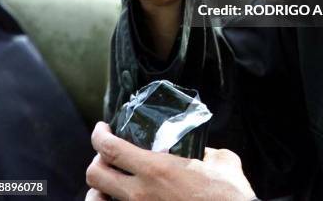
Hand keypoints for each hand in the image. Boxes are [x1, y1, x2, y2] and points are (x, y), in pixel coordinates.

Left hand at [86, 122, 255, 200]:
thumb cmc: (228, 196)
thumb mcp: (222, 161)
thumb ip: (209, 150)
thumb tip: (202, 149)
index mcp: (156, 169)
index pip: (110, 148)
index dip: (99, 134)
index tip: (102, 128)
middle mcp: (141, 194)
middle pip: (94, 175)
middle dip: (96, 160)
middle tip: (108, 153)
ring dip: (99, 189)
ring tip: (111, 181)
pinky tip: (121, 197)